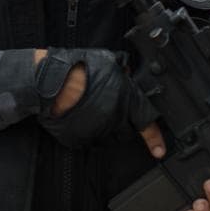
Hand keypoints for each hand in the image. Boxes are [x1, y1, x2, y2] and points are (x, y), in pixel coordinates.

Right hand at [32, 48, 158, 148]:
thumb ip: (121, 70)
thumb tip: (126, 72)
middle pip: (125, 132)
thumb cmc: (77, 68)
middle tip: (108, 111)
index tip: (159, 150)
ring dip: (102, 128)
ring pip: (106, 137)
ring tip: (89, 110)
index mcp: (126, 100)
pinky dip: (84, 132)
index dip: (155, 139)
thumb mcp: (107, 60)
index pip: (147, 122)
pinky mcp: (79, 139)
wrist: (49, 81)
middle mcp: (115, 119)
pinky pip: (86, 140)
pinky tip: (77, 117)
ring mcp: (97, 131)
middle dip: (122, 125)